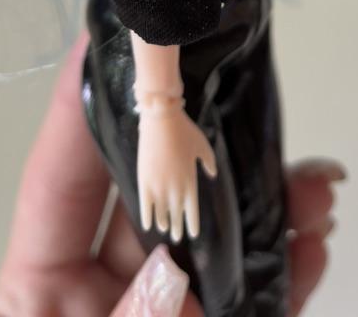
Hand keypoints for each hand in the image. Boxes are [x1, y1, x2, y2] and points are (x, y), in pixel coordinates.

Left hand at [0, 30, 346, 316]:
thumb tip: (169, 277)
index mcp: (36, 295)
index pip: (62, 180)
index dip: (84, 106)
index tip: (110, 41)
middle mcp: (97, 297)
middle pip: (150, 198)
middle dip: (201, 147)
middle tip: (239, 96)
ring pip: (211, 242)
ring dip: (263, 202)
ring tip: (309, 178)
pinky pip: (249, 297)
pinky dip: (284, 266)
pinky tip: (313, 234)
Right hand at [136, 104, 217, 241]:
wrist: (162, 120)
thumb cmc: (185, 131)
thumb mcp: (202, 145)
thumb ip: (209, 162)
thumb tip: (212, 174)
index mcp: (190, 181)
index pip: (192, 210)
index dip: (192, 223)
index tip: (192, 234)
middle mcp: (175, 188)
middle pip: (176, 214)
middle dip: (177, 226)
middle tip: (177, 236)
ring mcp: (159, 186)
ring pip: (161, 213)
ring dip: (163, 222)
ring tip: (164, 229)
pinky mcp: (145, 181)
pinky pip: (146, 206)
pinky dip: (147, 216)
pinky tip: (149, 224)